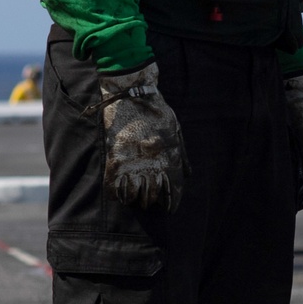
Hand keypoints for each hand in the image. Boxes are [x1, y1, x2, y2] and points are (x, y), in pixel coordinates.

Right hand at [97, 62, 187, 210]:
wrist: (134, 95)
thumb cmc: (158, 113)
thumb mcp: (176, 132)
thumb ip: (181, 155)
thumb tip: (187, 175)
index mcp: (169, 158)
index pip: (172, 192)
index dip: (170, 204)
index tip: (168, 208)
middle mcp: (152, 164)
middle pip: (152, 196)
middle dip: (151, 201)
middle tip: (148, 200)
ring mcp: (133, 162)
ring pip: (134, 196)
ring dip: (135, 199)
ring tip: (134, 197)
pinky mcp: (115, 158)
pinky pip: (115, 186)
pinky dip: (118, 193)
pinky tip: (120, 194)